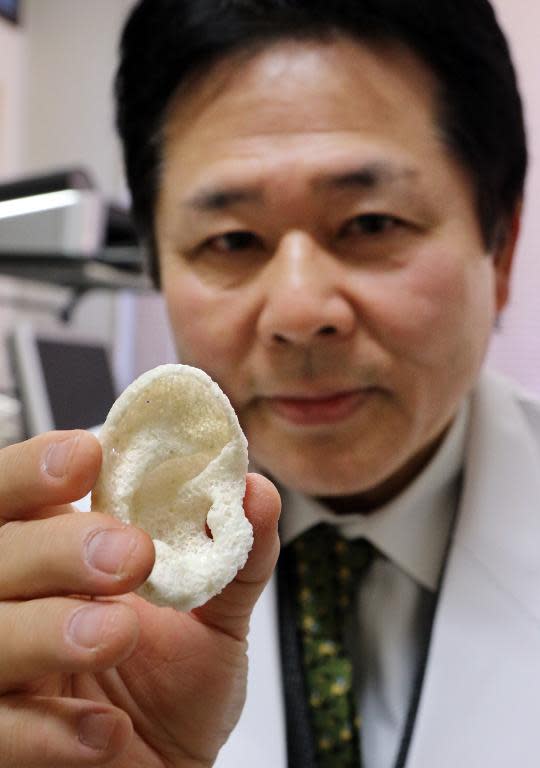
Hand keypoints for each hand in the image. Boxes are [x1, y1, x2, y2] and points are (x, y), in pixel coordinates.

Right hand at [0, 430, 279, 766]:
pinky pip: (0, 733)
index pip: (19, 497)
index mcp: (58, 559)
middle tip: (131, 554)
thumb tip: (256, 490)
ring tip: (120, 632)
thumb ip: (237, 557)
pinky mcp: (6, 744)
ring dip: (49, 630)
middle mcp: (17, 604)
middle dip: (54, 546)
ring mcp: (5, 673)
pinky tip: (107, 729)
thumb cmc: (180, 689)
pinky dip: (49, 730)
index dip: (36, 469)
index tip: (89, 456)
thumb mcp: (218, 618)